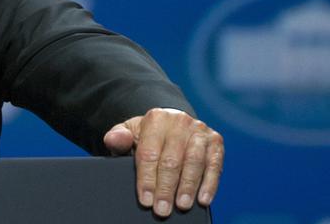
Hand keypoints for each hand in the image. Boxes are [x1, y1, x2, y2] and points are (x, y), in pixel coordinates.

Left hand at [103, 108, 223, 217]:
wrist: (170, 125)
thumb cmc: (147, 136)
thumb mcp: (128, 134)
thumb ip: (118, 138)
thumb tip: (114, 140)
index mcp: (156, 118)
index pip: (149, 153)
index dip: (147, 179)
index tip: (146, 199)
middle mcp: (179, 121)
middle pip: (172, 160)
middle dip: (166, 188)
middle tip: (162, 209)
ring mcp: (199, 130)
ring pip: (194, 162)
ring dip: (188, 187)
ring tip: (181, 206)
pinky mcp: (215, 140)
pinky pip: (214, 164)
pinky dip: (210, 183)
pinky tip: (203, 199)